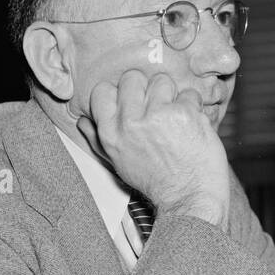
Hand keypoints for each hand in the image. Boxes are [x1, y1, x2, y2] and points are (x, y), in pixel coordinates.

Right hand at [78, 69, 230, 225]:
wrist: (188, 198)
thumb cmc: (154, 181)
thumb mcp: (118, 163)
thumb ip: (98, 139)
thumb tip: (82, 120)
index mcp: (110, 133)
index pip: (102, 90)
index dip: (118, 93)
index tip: (131, 105)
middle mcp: (130, 122)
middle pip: (132, 77)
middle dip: (146, 89)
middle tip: (156, 108)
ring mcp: (158, 115)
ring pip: (162, 80)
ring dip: (171, 96)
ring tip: (175, 117)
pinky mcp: (184, 114)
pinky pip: (188, 93)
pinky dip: (193, 106)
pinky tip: (191, 125)